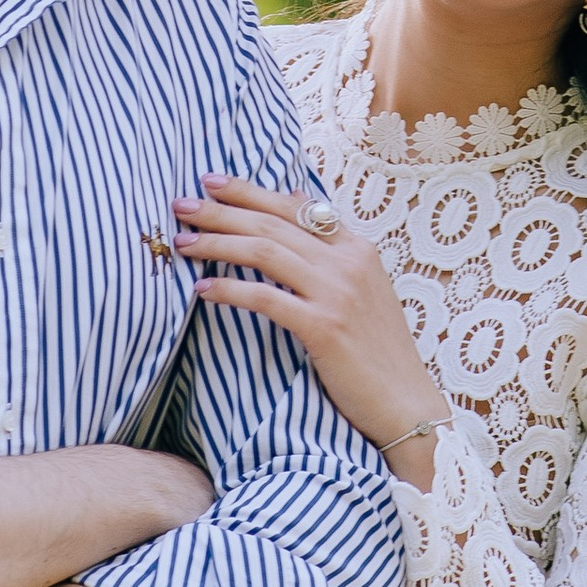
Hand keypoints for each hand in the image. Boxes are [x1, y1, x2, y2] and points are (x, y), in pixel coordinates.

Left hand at [174, 178, 449, 484]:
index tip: (212, 182)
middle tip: (181, 203)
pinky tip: (202, 288)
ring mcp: (337, 292)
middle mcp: (349, 262)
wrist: (406, 404)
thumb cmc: (378, 352)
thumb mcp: (363, 289)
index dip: (250, 191)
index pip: (295, 207)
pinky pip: (265, 298)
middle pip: (273, 222)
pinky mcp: (324, 326)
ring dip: (217, 243)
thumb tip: (298, 202)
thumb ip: (331, 249)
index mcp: (358, 249)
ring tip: (183, 242)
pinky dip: (229, 289)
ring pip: (265, 251)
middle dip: (222, 209)